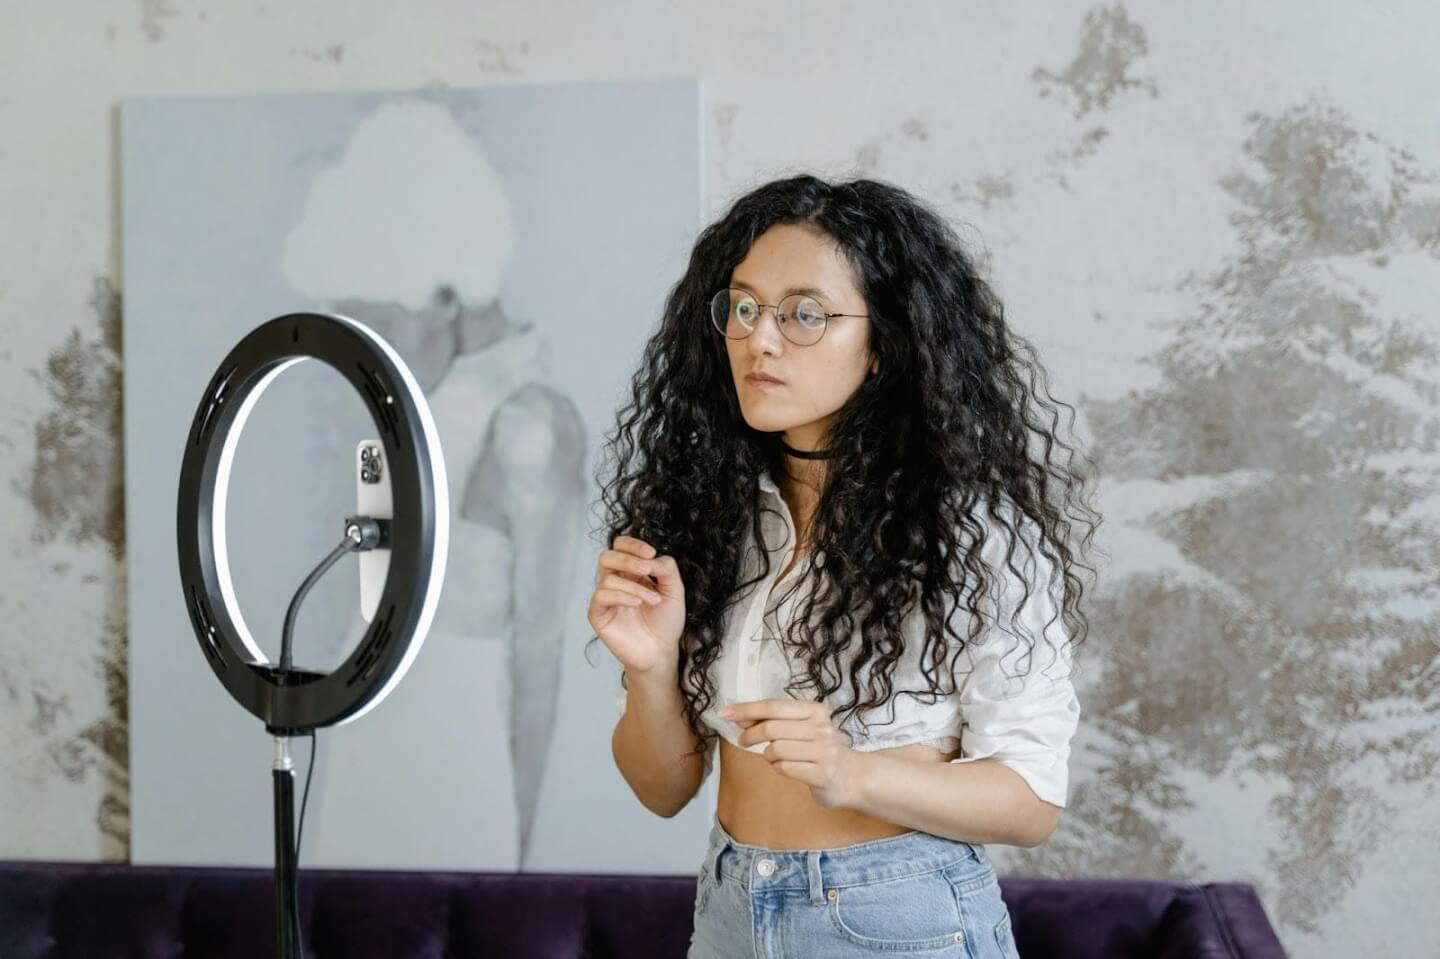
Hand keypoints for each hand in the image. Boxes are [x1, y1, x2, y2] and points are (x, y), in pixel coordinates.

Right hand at [587, 535, 686, 676]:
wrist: (661, 651)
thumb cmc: (666, 622)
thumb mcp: (674, 590)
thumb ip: (666, 569)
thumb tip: (652, 558)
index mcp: (631, 572)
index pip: (621, 547)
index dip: (632, 545)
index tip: (651, 553)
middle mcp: (615, 582)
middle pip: (607, 556)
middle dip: (628, 559)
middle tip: (648, 569)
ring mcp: (605, 598)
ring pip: (608, 578)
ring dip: (635, 586)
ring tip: (654, 600)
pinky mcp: (598, 614)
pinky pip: (602, 596)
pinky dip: (622, 596)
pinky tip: (638, 604)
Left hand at [722, 699, 861, 809]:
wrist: (852, 776)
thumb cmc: (819, 749)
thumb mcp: (801, 728)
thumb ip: (774, 721)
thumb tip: (740, 717)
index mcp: (815, 710)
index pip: (774, 706)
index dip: (746, 709)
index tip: (725, 713)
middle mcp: (822, 728)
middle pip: (772, 728)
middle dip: (750, 734)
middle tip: (743, 741)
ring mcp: (824, 751)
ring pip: (776, 750)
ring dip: (768, 756)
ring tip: (775, 757)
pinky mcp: (822, 774)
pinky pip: (784, 768)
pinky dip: (777, 768)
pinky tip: (786, 767)